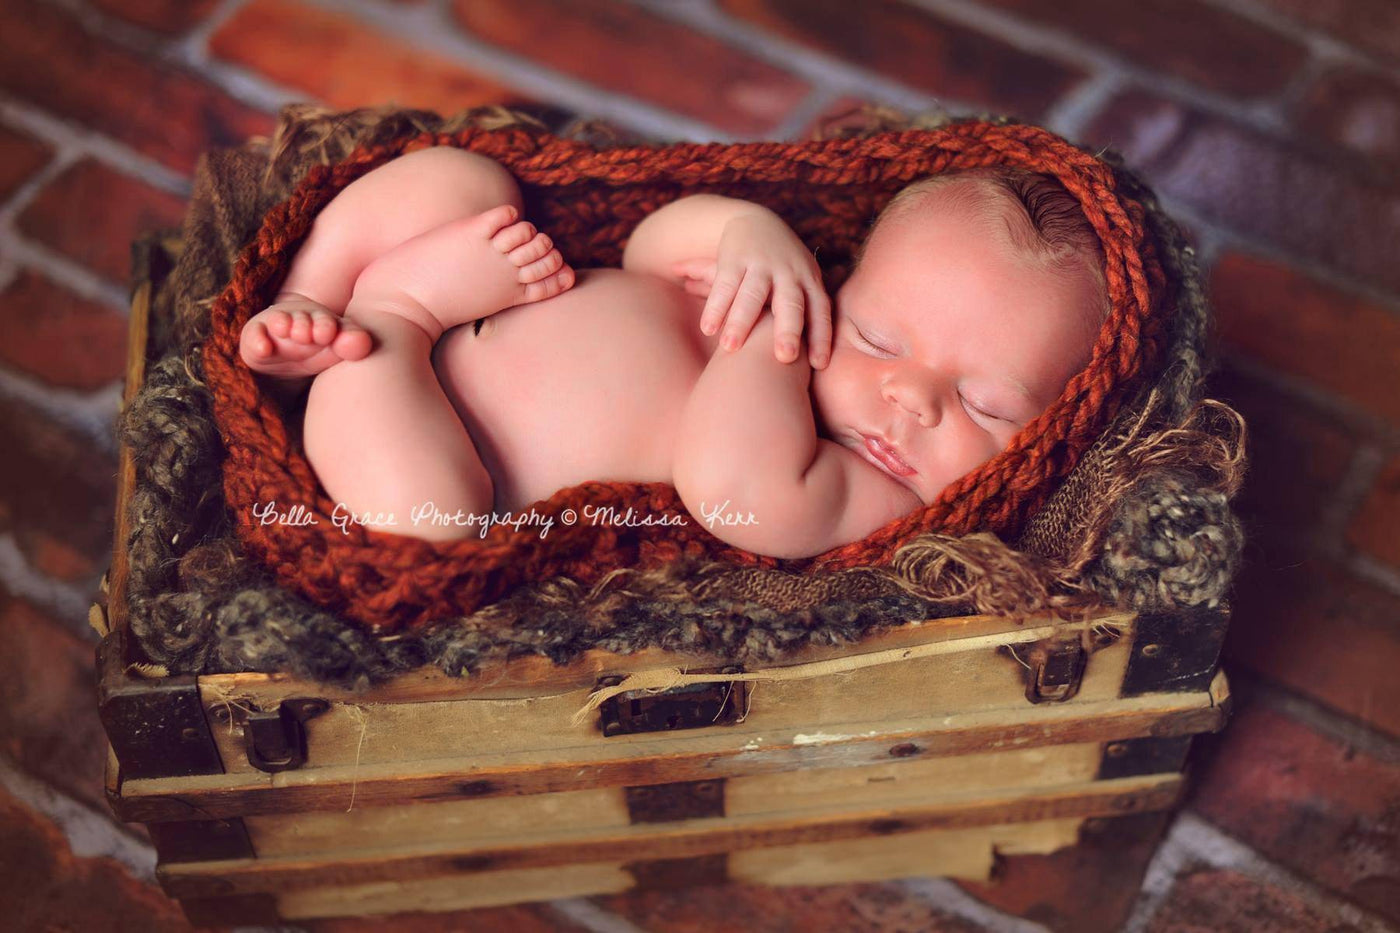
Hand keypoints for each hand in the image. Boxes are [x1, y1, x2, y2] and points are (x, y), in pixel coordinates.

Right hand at [672, 211, 831, 367]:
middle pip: (790, 304)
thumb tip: (817, 362)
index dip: (821, 336)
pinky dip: (715, 307)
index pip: (820, 311)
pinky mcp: (734, 259)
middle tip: (785, 357)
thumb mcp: (804, 282)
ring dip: (741, 321)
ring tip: (730, 348)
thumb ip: (810, 313)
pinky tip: (707, 328)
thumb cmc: (784, 269)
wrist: (756, 221)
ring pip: (752, 295)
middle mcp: (789, 274)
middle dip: (788, 329)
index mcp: (809, 282)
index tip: (818, 364)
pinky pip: (725, 285)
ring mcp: (761, 265)